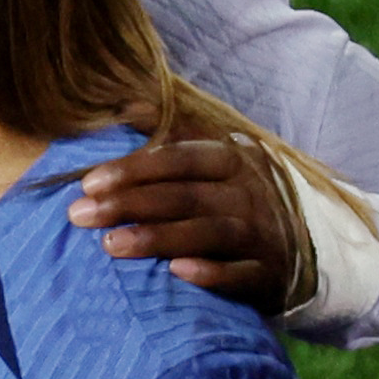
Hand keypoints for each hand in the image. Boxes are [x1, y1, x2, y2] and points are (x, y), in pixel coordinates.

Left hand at [78, 140, 308, 311]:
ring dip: (158, 237)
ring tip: (110, 244)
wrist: (300, 249)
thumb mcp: (212, 165)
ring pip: (209, 232)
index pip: (179, 158)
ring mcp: (263, 234)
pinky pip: (241, 273)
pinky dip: (211, 273)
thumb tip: (126, 104)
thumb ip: (170, 140)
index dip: (133, 169)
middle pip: (185, 195)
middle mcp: (250, 194)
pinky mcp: (270, 274)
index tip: (87, 184)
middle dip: (129, 203)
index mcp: (232, 161)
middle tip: (79, 215)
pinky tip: (176, 272)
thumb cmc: (233, 202)